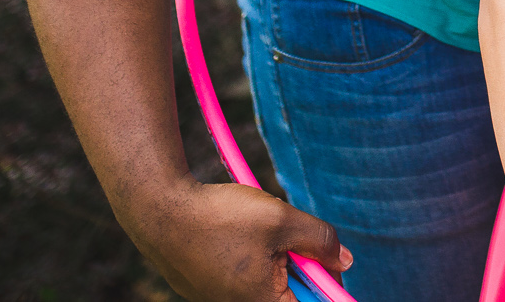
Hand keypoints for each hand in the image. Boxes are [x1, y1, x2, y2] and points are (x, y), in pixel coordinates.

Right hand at [124, 179, 351, 301]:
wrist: (159, 212)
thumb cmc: (220, 217)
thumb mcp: (282, 220)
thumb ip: (320, 241)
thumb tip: (345, 261)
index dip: (330, 287)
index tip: (335, 266)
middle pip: (290, 295)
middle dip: (301, 267)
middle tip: (296, 239)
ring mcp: (219, 301)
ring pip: (266, 284)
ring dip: (277, 259)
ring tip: (262, 232)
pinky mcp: (206, 289)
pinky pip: (243, 278)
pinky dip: (252, 258)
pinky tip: (239, 234)